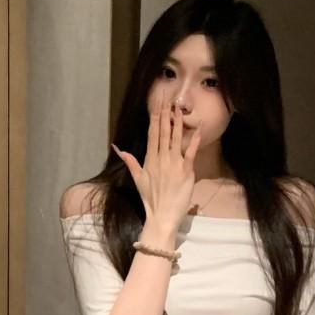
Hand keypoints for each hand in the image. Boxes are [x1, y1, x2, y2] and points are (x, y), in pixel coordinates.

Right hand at [111, 91, 200, 227]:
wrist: (161, 215)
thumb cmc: (150, 198)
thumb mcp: (137, 178)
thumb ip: (130, 161)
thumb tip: (117, 148)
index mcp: (150, 159)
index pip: (153, 133)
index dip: (155, 118)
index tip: (158, 105)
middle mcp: (161, 158)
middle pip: (163, 132)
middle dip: (165, 114)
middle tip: (167, 99)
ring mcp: (174, 163)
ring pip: (176, 139)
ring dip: (178, 123)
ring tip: (180, 109)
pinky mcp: (186, 171)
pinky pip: (191, 152)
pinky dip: (194, 141)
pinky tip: (198, 129)